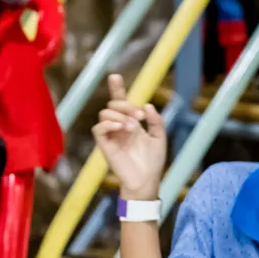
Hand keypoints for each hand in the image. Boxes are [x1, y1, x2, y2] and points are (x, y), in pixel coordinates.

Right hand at [91, 74, 165, 199]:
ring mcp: (111, 135)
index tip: (115, 76)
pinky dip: (109, 124)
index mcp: (131, 122)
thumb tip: (147, 105)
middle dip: (125, 105)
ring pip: (104, 113)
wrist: (146, 180)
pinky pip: (98, 128)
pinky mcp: (104, 145)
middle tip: (140, 117)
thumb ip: (156, 121)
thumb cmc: (153, 161)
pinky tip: (121, 128)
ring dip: (120, 115)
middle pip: (112, 105)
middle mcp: (118, 126)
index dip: (117, 89)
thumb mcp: (160, 137)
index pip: (121, 102)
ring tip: (133, 127)